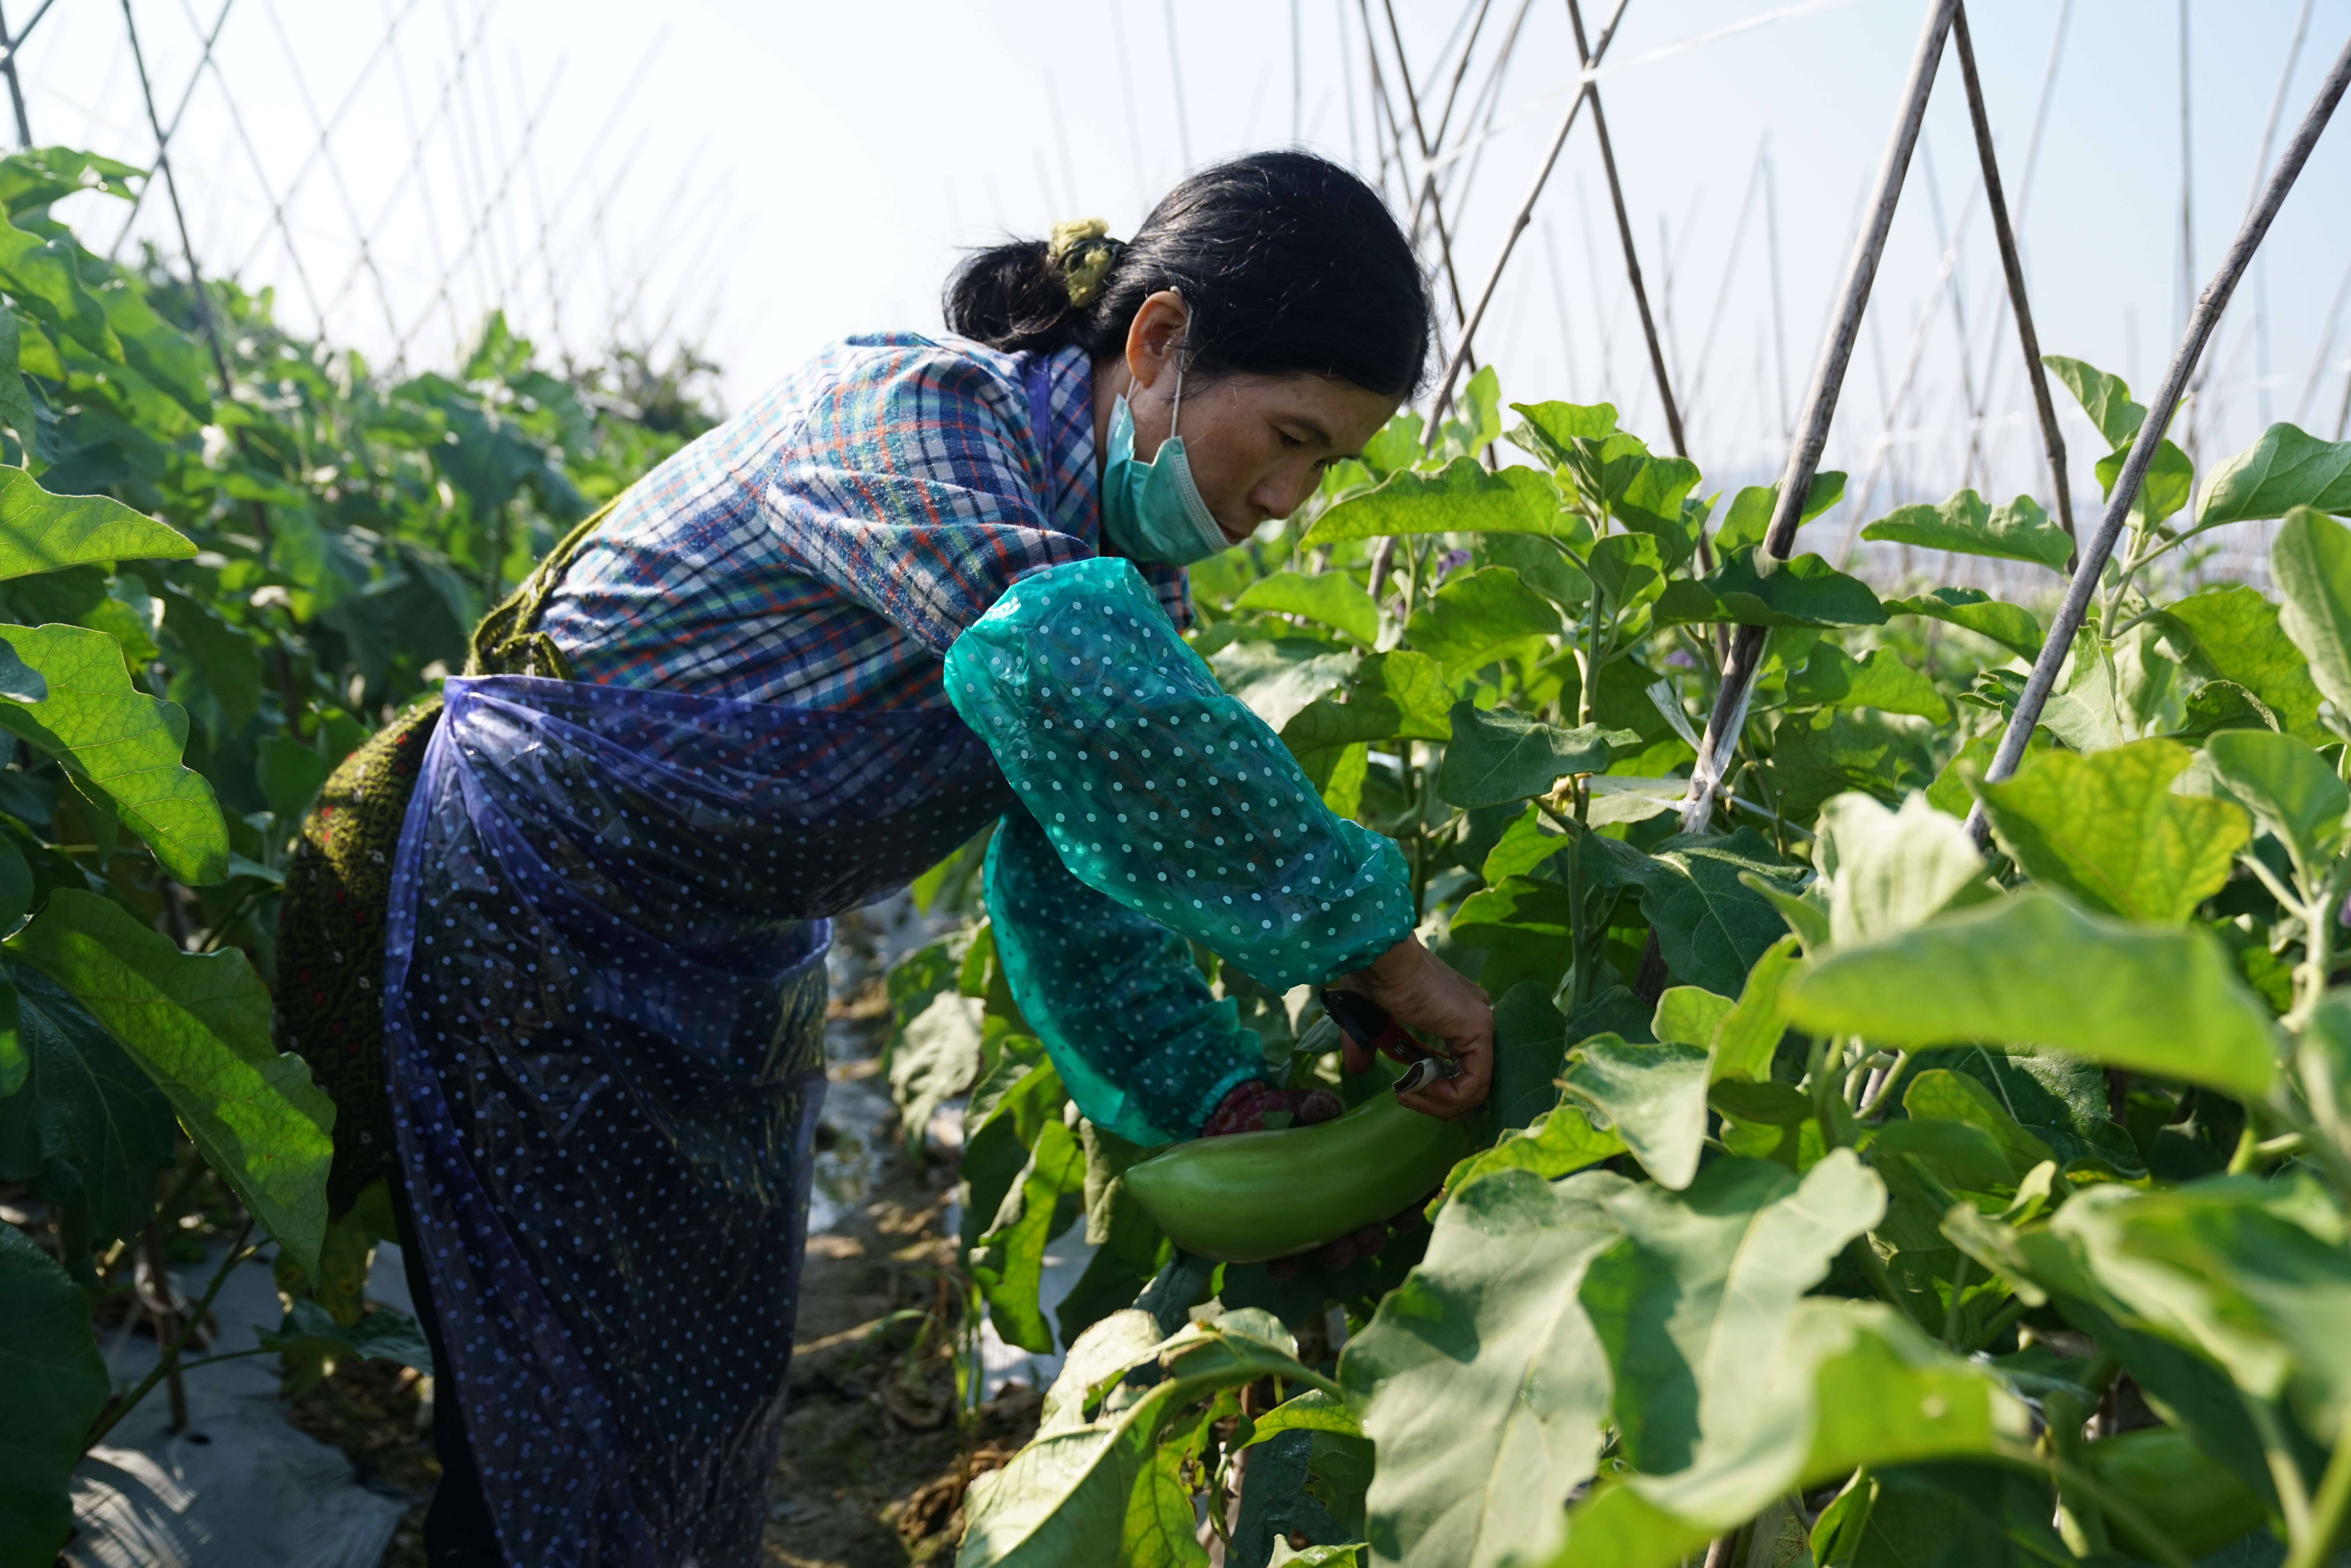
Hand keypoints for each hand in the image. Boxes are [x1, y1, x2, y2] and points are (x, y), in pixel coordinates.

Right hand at [1339, 936, 1492, 1119]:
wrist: (1382, 958)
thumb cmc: (1374, 976)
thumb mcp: (1370, 1020)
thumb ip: (1370, 1045)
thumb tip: (1357, 1070)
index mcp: (1456, 1014)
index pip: (1462, 1068)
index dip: (1437, 1091)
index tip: (1404, 1092)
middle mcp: (1475, 1018)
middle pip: (1472, 1082)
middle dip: (1439, 1102)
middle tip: (1406, 1099)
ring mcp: (1482, 1022)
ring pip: (1476, 1088)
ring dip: (1439, 1103)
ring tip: (1408, 1095)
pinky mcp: (1479, 1027)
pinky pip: (1475, 1082)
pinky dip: (1449, 1096)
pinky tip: (1420, 1088)